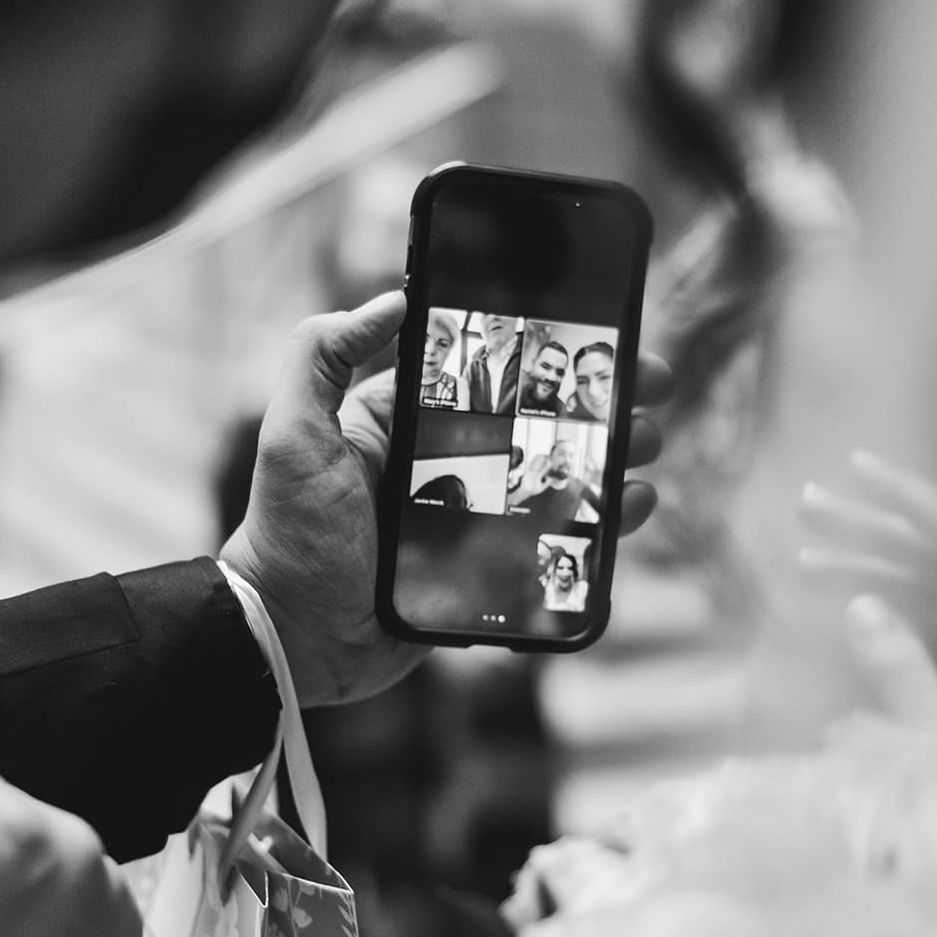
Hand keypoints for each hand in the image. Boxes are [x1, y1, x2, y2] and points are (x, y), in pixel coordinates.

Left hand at [220, 290, 673, 706]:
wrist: (290, 638)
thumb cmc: (287, 535)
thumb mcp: (292, 434)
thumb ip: (323, 356)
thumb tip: (393, 298)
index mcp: (407, 425)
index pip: (490, 378)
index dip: (545, 357)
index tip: (596, 339)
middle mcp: (444, 469)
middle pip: (537, 426)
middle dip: (597, 405)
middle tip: (649, 391)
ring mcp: (470, 523)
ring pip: (555, 481)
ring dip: (609, 458)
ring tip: (646, 443)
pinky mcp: (485, 576)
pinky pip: (553, 546)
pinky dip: (597, 526)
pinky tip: (630, 505)